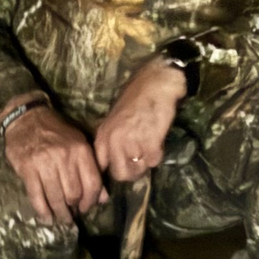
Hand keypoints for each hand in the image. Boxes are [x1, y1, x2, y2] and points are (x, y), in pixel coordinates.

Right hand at [3, 102, 107, 224]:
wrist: (27, 118)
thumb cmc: (56, 132)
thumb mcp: (78, 144)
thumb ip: (91, 170)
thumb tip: (103, 198)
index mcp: (80, 150)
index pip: (92, 183)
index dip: (91, 201)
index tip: (85, 208)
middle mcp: (64, 157)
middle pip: (74, 193)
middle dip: (73, 208)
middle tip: (71, 214)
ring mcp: (44, 163)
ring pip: (56, 197)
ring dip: (59, 213)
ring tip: (61, 219)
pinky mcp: (27, 169)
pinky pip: (37, 196)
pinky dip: (42, 211)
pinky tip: (46, 218)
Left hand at [94, 57, 186, 183]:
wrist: (155, 83)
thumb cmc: (136, 99)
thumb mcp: (114, 120)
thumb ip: (112, 141)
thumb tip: (114, 163)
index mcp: (103, 136)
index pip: (100, 166)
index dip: (111, 171)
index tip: (121, 169)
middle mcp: (114, 141)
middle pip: (120, 174)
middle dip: (132, 171)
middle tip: (140, 161)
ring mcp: (132, 142)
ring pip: (138, 170)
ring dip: (145, 163)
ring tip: (149, 148)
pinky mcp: (150, 142)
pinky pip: (153, 161)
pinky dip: (157, 155)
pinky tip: (157, 142)